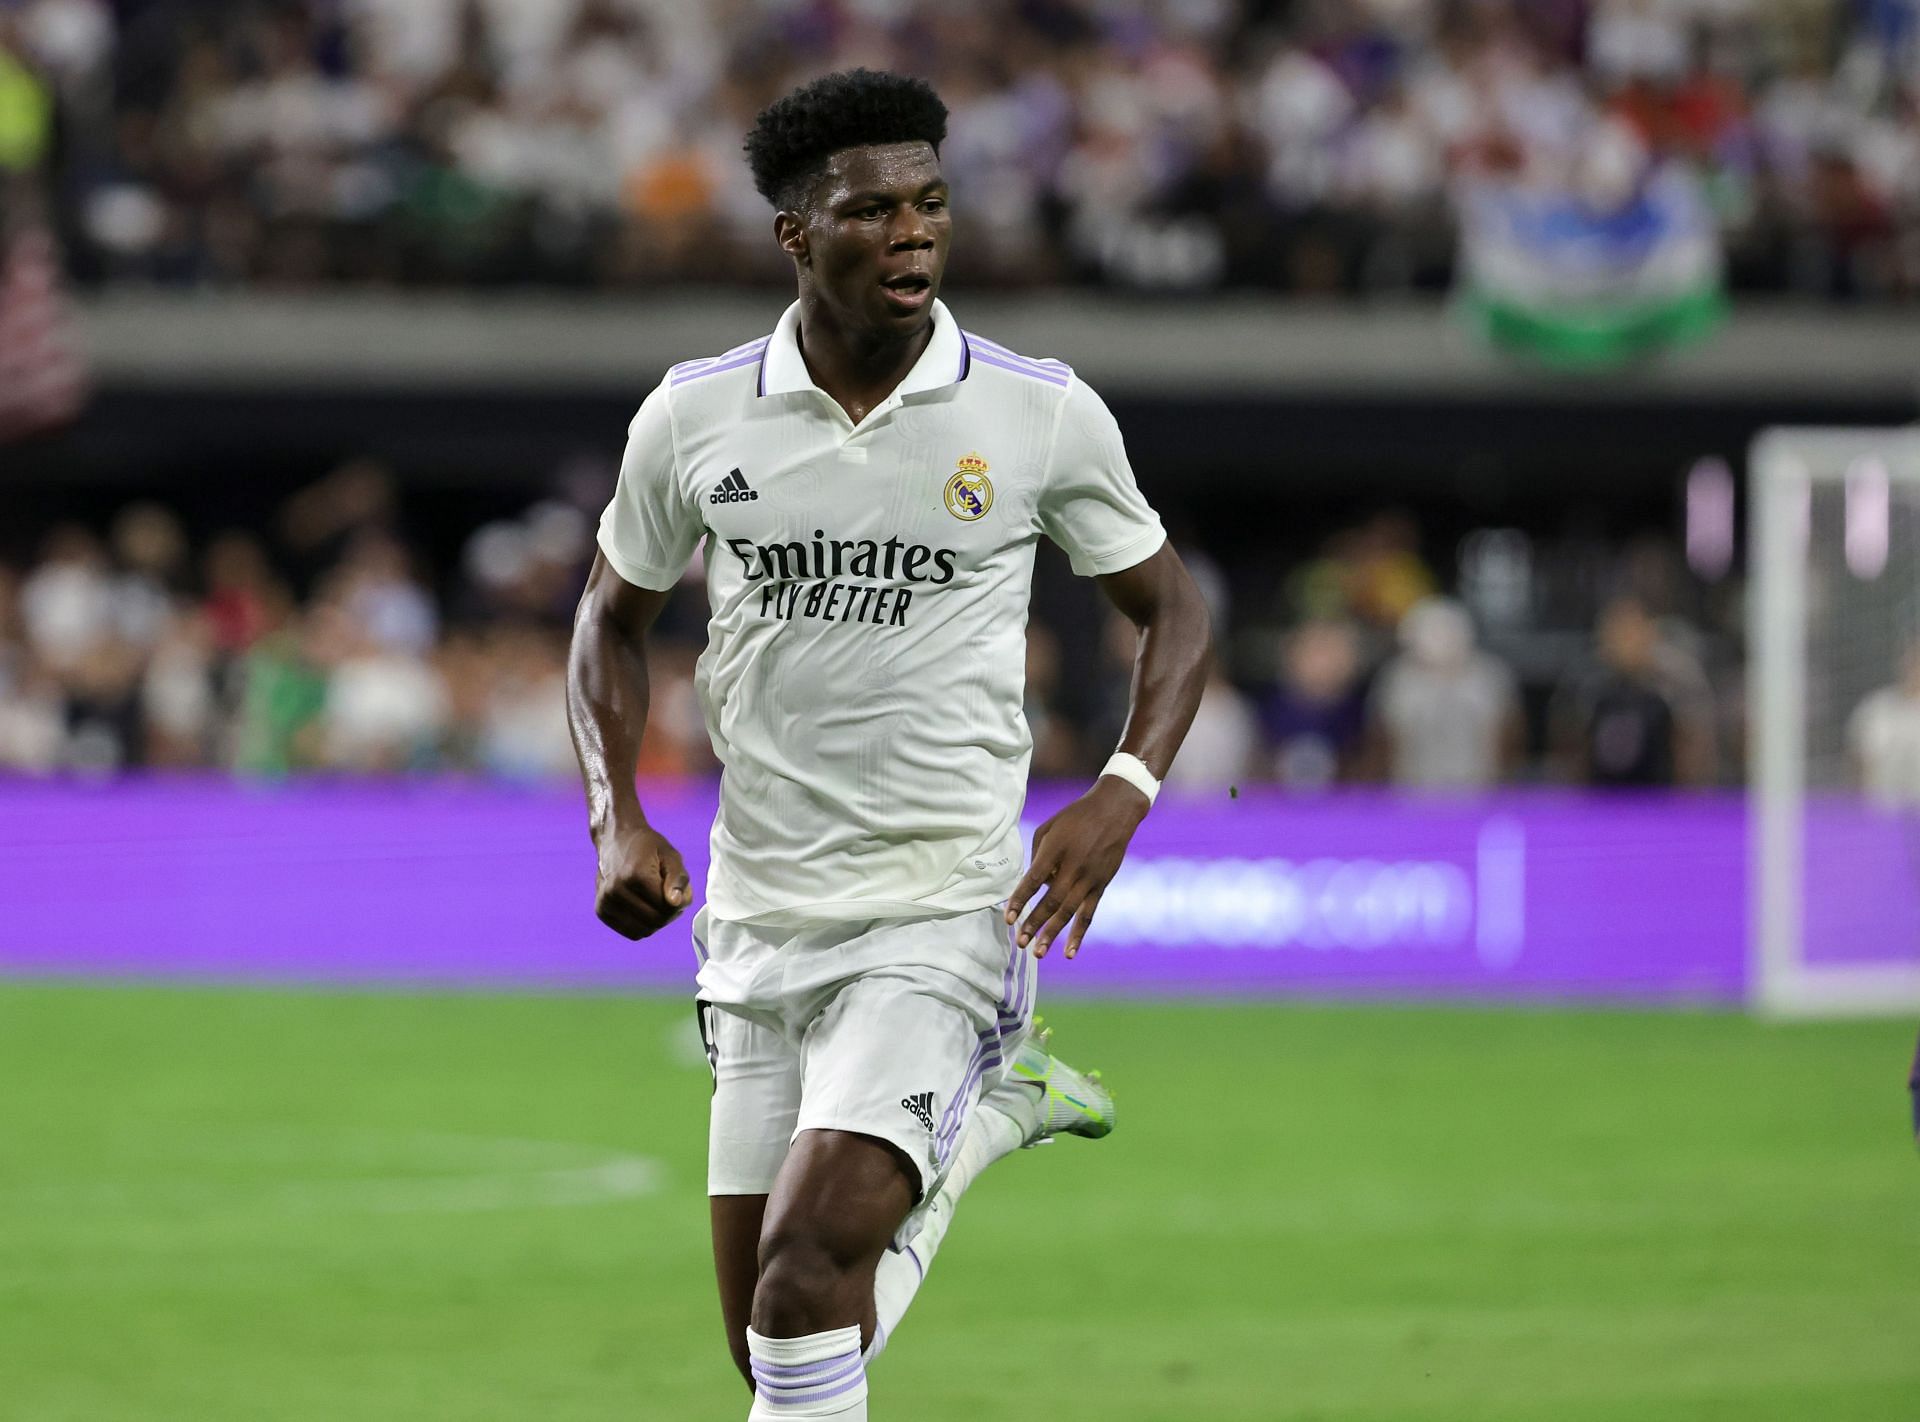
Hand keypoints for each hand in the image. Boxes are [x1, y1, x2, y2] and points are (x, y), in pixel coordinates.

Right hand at [594, 822, 690, 939]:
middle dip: (669, 913)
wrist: (615, 839)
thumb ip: (678, 878)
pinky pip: (631, 932)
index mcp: (635, 875)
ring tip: (658, 902)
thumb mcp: (670, 855)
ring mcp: (605, 902)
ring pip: (644, 931)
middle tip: (671, 898)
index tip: (680, 891)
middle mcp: (616, 890)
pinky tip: (645, 908)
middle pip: (655, 921)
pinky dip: (643, 925)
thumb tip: (676, 902)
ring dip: (657, 921)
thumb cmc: (647, 847)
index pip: (666, 908)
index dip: (680, 903)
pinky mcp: (601, 910)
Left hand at [1004, 777, 1147, 958]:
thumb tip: (1035, 886)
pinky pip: (1089, 914)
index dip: (1020, 900)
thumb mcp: (1049, 828)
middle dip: (1033, 923)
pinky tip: (1069, 953)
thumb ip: (1037, 857)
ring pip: (1069, 912)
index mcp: (1056, 849)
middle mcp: (1073, 866)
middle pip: (1051, 901)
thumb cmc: (1075, 817)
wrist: (1114, 810)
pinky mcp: (1101, 885)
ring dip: (1052, 934)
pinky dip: (1079, 934)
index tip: (1008, 918)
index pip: (1033, 880)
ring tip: (1038, 952)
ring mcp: (1089, 878)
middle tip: (1019, 942)